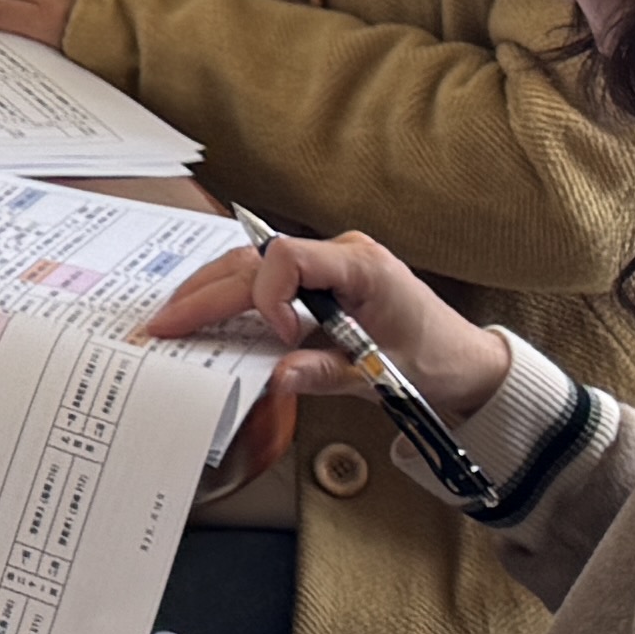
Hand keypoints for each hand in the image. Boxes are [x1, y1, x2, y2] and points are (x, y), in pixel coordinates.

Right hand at [139, 222, 509, 416]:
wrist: (468, 364)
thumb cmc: (437, 361)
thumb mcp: (384, 373)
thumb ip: (327, 372)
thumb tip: (276, 378)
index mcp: (362, 266)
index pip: (289, 258)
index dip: (270, 296)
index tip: (282, 337)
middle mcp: (342, 255)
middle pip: (257, 261)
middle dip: (209, 293)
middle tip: (166, 323)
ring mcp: (331, 265)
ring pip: (254, 265)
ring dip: (211, 291)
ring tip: (173, 315)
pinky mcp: (324, 282)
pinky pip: (268, 279)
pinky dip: (233, 296)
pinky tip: (205, 311)